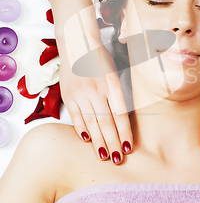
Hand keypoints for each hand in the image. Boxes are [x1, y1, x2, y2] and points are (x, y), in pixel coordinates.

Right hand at [59, 45, 132, 164]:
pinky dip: (81, 129)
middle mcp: (97, 90)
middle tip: (118, 159)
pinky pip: (76, 116)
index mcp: (112, 84)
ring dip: (98, 141)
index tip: (129, 147)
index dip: (125, 133)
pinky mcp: (68, 94)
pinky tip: (87, 140)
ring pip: (91, 122)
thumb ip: (118, 95)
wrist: (77, 43)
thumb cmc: (100, 59)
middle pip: (106, 122)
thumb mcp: (114, 73)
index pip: (121, 114)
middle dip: (113, 143)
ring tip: (105, 156)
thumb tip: (122, 120)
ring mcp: (80, 93)